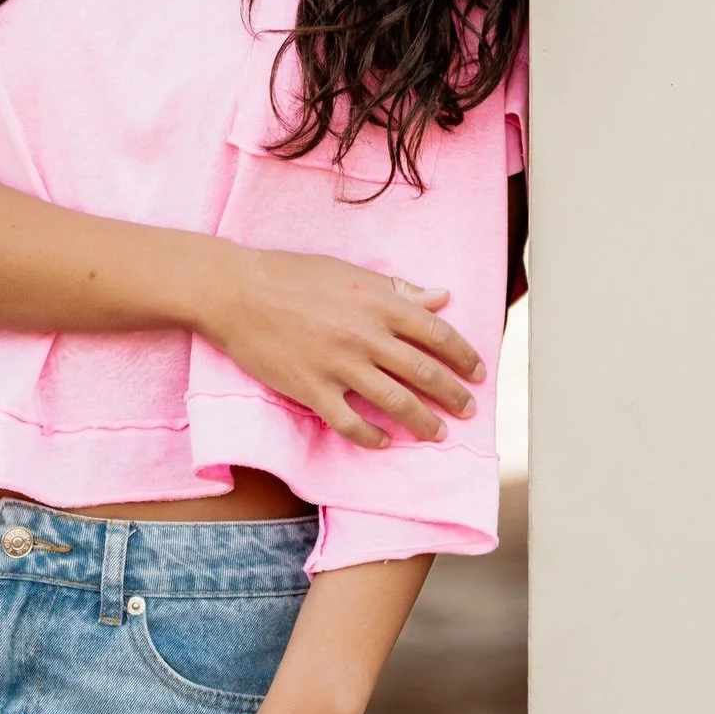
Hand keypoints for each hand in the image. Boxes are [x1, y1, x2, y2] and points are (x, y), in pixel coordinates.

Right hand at [196, 247, 482, 446]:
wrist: (236, 291)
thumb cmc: (291, 275)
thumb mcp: (349, 271)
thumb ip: (397, 290)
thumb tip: (440, 297)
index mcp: (379, 302)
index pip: (437, 333)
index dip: (464, 356)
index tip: (478, 371)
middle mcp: (366, 335)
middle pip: (424, 373)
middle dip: (453, 396)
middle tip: (468, 410)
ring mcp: (339, 365)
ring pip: (396, 403)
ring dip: (423, 422)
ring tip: (437, 434)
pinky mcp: (312, 389)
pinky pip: (351, 423)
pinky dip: (372, 437)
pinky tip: (384, 442)